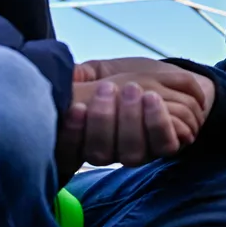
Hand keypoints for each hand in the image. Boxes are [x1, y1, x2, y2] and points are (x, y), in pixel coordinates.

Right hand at [74, 58, 214, 165]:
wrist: (160, 78)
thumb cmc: (120, 78)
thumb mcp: (93, 73)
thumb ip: (74, 77)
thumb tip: (60, 77)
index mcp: (84, 139)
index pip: (68, 152)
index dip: (71, 135)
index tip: (77, 107)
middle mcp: (109, 153)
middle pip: (100, 153)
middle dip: (103, 119)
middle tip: (108, 87)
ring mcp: (138, 153)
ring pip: (132, 152)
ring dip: (131, 120)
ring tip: (133, 88)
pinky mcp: (165, 146)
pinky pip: (164, 145)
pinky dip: (158, 122)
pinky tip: (152, 98)